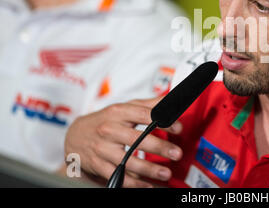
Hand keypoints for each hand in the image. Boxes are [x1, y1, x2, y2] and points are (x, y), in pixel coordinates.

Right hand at [64, 98, 182, 187]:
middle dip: (159, 147)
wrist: (75, 135)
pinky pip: (117, 176)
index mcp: (118, 112)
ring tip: (166, 173)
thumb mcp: (124, 108)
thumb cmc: (105, 120)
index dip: (162, 121)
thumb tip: (170, 99)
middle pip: (136, 139)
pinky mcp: (98, 165)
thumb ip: (147, 104)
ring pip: (127, 161)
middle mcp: (109, 130)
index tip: (178, 128)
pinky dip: (134, 183)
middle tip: (176, 153)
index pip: (143, 115)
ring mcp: (102, 149)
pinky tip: (148, 185)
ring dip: (148, 169)